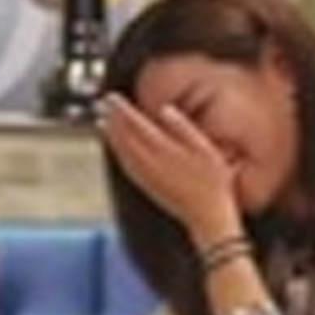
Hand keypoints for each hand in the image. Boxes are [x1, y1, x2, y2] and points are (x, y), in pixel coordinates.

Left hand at [98, 93, 242, 244]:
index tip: (111, 97)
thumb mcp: (206, 150)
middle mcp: (150, 163)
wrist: (207, 217)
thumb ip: (184, 128)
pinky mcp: (145, 186)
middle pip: (124, 137)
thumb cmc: (213, 181)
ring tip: (101, 120)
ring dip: (110, 135)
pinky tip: (114, 146)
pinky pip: (124, 164)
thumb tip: (165, 109)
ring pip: (121, 151)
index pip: (137, 125)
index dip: (122, 110)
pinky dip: (116, 151)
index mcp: (165, 151)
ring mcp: (146, 176)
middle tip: (101, 103)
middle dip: (111, 119)